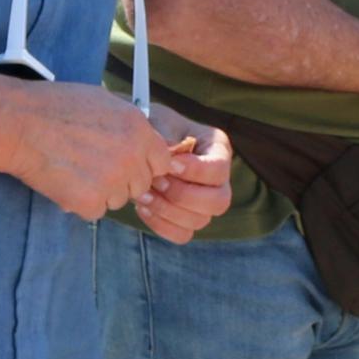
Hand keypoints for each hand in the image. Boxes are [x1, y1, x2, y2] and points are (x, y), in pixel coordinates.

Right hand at [7, 82, 183, 219]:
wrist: (20, 124)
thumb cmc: (56, 107)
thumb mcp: (105, 102)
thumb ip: (131, 124)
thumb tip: (144, 139)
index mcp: (139, 130)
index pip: (162, 162)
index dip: (143, 164)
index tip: (127, 163)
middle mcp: (132, 157)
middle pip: (140, 184)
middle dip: (122, 179)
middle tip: (92, 165)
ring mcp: (112, 182)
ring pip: (118, 199)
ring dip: (101, 192)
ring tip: (74, 170)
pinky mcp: (90, 202)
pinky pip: (95, 211)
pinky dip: (81, 202)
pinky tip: (65, 182)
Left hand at [131, 109, 233, 245]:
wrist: (140, 142)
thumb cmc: (154, 128)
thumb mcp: (161, 124)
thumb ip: (166, 140)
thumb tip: (168, 160)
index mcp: (218, 149)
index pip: (219, 169)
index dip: (195, 171)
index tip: (169, 164)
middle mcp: (219, 180)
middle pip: (219, 202)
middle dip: (183, 195)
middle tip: (156, 181)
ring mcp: (205, 203)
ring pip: (200, 221)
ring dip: (167, 210)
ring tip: (142, 194)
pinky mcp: (188, 219)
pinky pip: (182, 234)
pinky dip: (161, 225)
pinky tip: (142, 207)